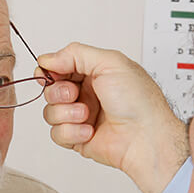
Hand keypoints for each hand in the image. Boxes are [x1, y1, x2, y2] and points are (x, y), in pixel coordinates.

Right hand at [38, 42, 188, 192]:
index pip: (59, 67)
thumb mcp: (110, 62)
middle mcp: (87, 94)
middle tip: (74, 95)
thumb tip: (48, 59)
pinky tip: (90, 131)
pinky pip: (57, 134)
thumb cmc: (139, 102)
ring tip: (87, 115)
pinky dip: (71, 132)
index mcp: (95, 73)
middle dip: (59, 92)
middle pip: (51, 89)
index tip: (50, 74)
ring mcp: (81, 117)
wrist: (146, 138)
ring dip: (66, 113)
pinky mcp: (78, 138)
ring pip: (50, 112)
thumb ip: (75, 54)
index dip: (50, 70)